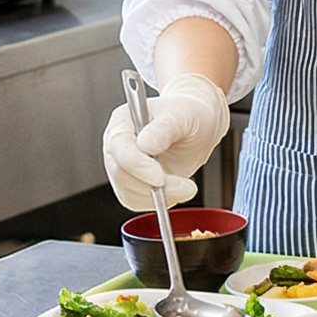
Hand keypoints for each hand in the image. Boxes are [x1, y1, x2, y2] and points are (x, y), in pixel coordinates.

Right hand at [102, 71, 229, 207]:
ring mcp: (122, 166)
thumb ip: (164, 129)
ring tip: (186, 187)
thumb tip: (145, 145)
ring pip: (127, 192)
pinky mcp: (131, 184)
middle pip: (120, 174)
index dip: (137, 165)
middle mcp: (117, 145)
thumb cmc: (188, 114)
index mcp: (123, 121)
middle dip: (152, 186)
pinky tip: (176, 190)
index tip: (160, 178)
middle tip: (186, 187)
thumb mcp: (182, 115)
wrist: (199, 126)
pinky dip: (157, 202)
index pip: (119, 147)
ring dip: (158, 197)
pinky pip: (136, 201)